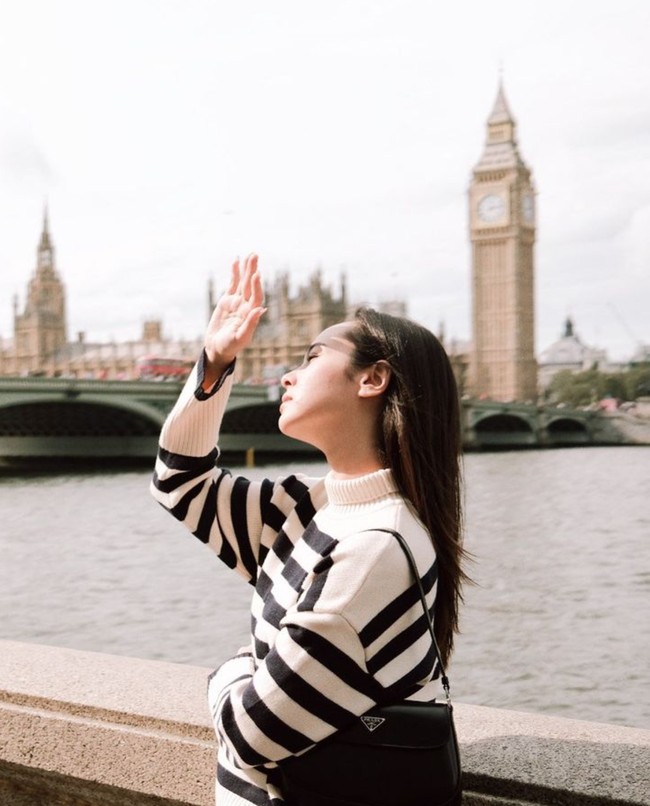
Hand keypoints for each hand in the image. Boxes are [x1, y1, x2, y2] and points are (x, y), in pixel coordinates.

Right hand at [203, 254, 265, 385]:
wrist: (217, 348)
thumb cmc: (230, 346)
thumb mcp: (240, 338)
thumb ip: (250, 324)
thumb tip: (261, 309)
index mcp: (250, 314)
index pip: (256, 297)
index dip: (257, 286)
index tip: (256, 274)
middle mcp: (245, 306)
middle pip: (250, 285)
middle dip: (252, 271)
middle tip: (255, 256)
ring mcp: (237, 302)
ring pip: (243, 282)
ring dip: (246, 269)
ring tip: (249, 255)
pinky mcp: (227, 300)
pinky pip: (232, 284)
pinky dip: (234, 273)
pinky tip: (236, 261)